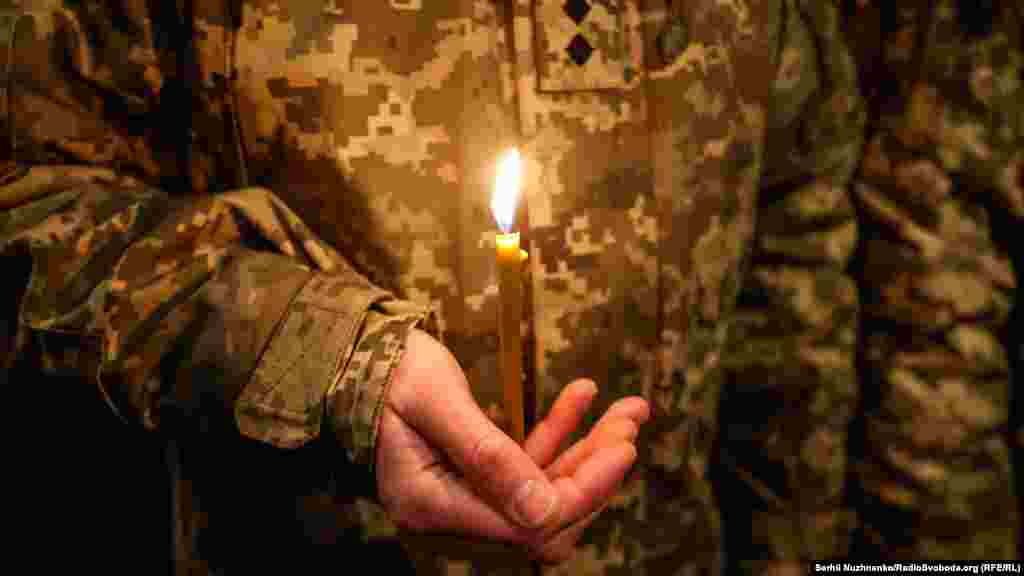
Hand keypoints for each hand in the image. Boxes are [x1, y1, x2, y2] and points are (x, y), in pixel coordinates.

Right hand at [375, 329, 648, 562]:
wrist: (351, 356)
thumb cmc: (388, 372)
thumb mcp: (438, 402)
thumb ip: (488, 456)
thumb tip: (544, 510)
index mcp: (431, 505)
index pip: (529, 525)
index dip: (584, 491)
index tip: (623, 448)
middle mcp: (448, 516)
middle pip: (544, 517)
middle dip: (593, 471)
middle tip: (629, 421)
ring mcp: (460, 499)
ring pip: (541, 492)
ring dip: (585, 452)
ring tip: (623, 409)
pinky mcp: (471, 479)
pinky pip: (524, 467)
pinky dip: (556, 436)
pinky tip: (581, 397)